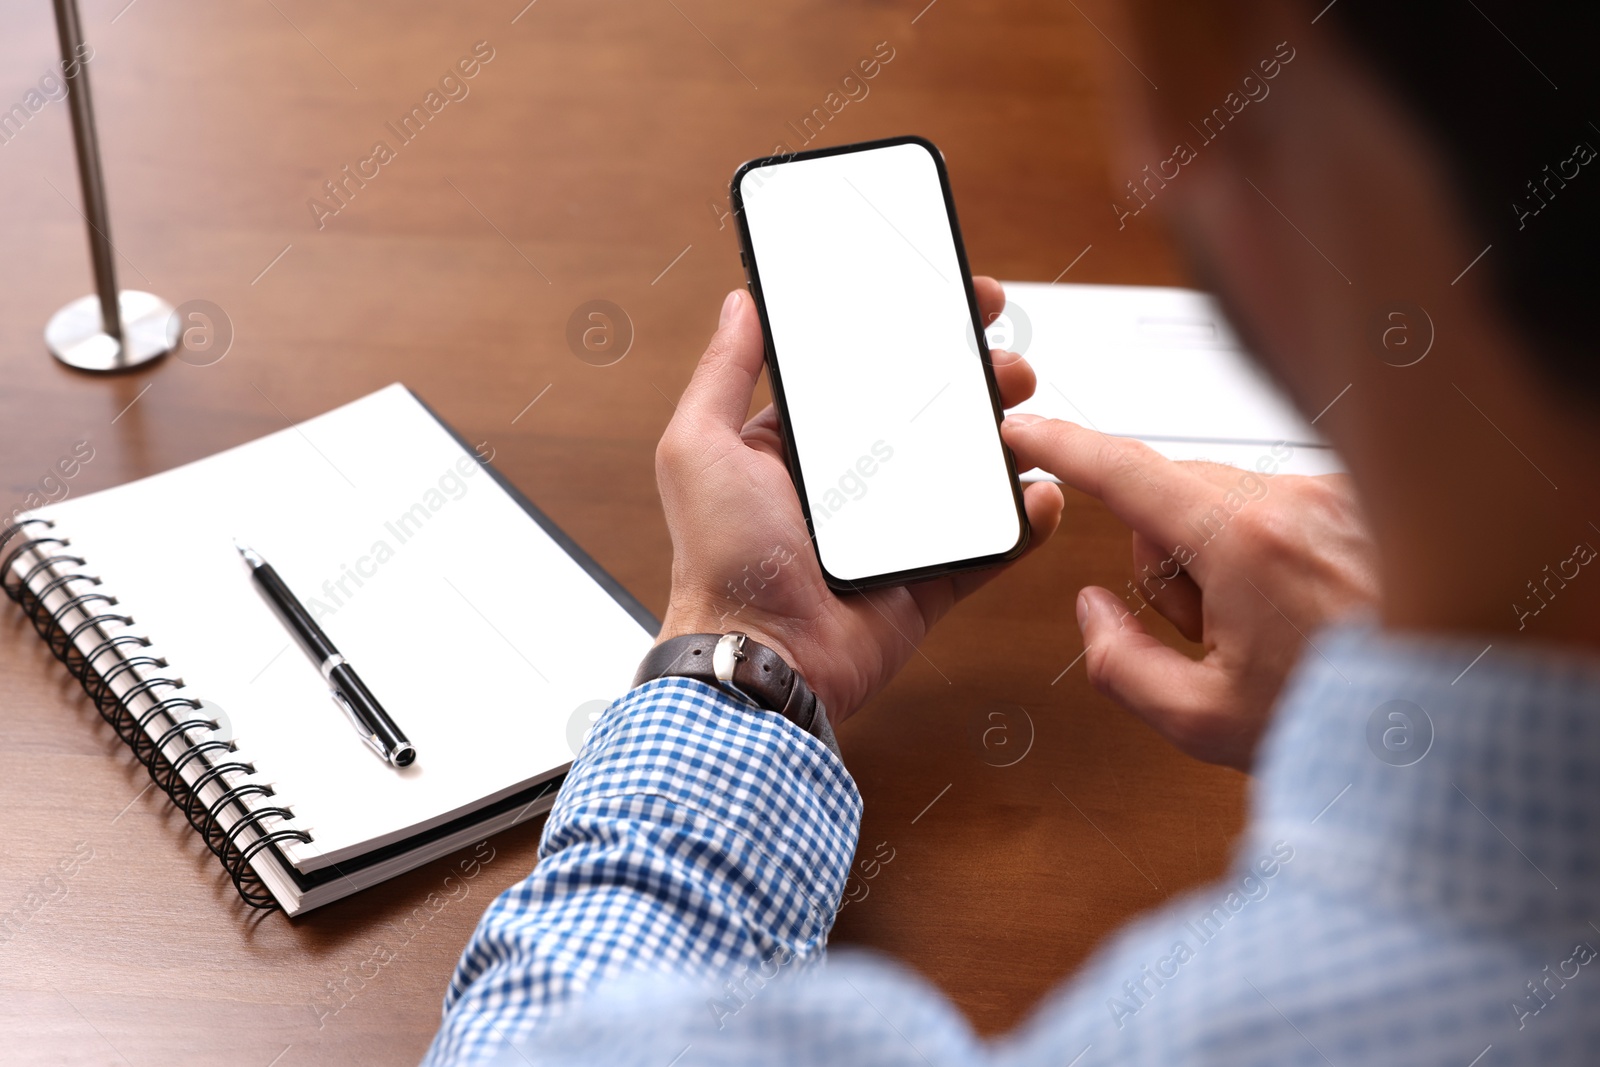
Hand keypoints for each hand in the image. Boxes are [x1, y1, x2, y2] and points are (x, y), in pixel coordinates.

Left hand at [653, 279, 1064, 723]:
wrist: (761, 658)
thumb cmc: (719, 560)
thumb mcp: (700, 447)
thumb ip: (724, 373)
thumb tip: (740, 303)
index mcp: (798, 450)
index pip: (865, 377)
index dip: (911, 336)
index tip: (953, 303)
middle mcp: (849, 487)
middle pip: (929, 417)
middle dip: (974, 379)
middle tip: (1004, 360)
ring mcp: (895, 535)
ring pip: (967, 474)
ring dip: (1007, 437)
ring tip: (1025, 411)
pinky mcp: (929, 581)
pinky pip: (989, 546)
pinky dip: (1024, 521)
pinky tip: (1041, 492)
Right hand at [1001, 417, 1378, 769]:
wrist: (1463, 717)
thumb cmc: (1356, 721)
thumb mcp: (1206, 722)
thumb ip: (1120, 665)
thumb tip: (1093, 613)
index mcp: (1243, 543)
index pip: (1124, 474)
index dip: (1060, 448)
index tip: (1023, 430)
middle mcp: (1291, 500)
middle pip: (1170, 495)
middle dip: (1165, 559)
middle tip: (1207, 634)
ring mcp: (1332, 494)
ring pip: (1223, 500)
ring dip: (1218, 556)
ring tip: (1268, 627)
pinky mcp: (1359, 501)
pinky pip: (1276, 505)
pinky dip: (1267, 550)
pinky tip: (1302, 608)